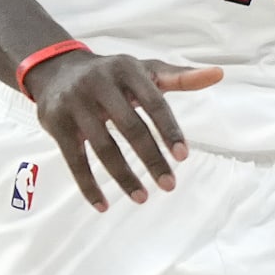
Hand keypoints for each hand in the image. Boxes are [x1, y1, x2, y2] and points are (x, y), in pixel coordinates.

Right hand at [24, 47, 222, 211]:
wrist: (56, 69)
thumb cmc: (113, 75)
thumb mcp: (144, 70)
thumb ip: (180, 77)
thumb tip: (219, 74)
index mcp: (127, 69)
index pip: (154, 103)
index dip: (169, 130)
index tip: (183, 157)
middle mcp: (99, 83)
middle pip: (130, 127)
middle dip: (151, 159)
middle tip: (169, 185)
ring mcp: (75, 104)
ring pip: (103, 147)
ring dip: (124, 176)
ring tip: (143, 197)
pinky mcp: (56, 123)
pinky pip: (74, 160)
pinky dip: (88, 185)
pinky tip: (104, 205)